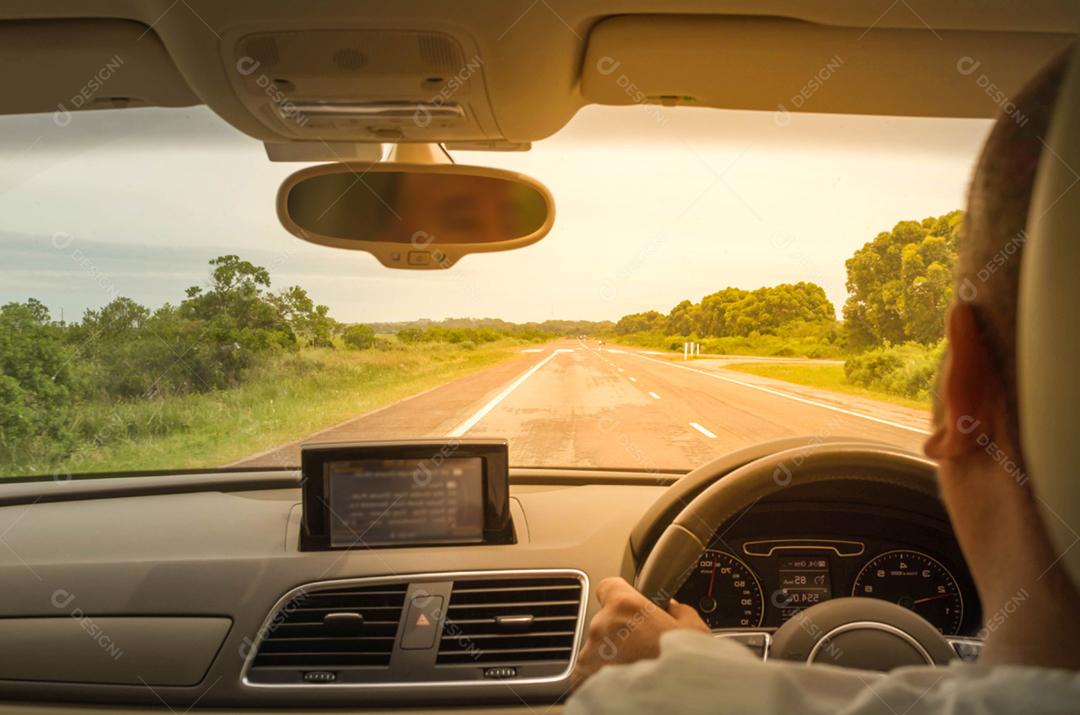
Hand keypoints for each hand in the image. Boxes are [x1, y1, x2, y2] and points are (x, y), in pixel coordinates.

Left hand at [571, 577, 709, 688]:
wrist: (676, 703)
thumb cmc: (685, 668)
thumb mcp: (694, 628)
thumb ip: (676, 610)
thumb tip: (670, 608)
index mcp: (625, 606)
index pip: (607, 586)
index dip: (619, 596)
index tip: (627, 607)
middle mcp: (602, 626)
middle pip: (604, 621)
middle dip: (620, 632)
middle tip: (642, 648)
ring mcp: (591, 654)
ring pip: (596, 648)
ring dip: (610, 655)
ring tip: (635, 670)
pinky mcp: (584, 679)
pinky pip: (588, 672)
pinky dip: (600, 677)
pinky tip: (622, 684)